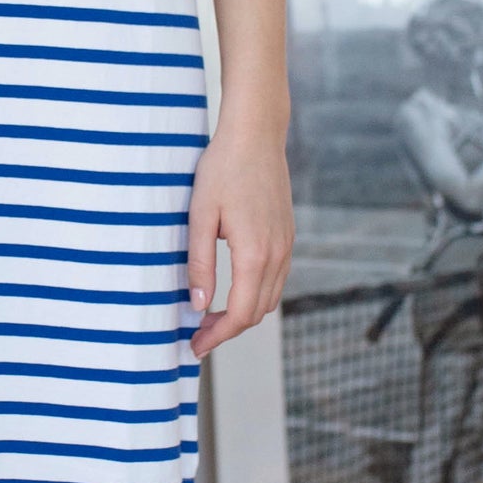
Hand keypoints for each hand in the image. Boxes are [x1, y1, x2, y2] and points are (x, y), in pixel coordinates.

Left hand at [187, 125, 292, 357]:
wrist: (256, 135)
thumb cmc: (223, 170)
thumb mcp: (200, 216)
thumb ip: (200, 264)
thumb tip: (199, 305)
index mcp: (256, 254)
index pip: (242, 314)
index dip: (218, 336)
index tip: (195, 346)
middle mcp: (278, 254)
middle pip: (258, 312)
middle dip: (228, 330)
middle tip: (196, 335)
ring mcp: (287, 245)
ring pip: (270, 298)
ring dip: (243, 314)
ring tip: (210, 317)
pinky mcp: (287, 236)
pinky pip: (276, 279)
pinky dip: (255, 295)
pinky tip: (232, 290)